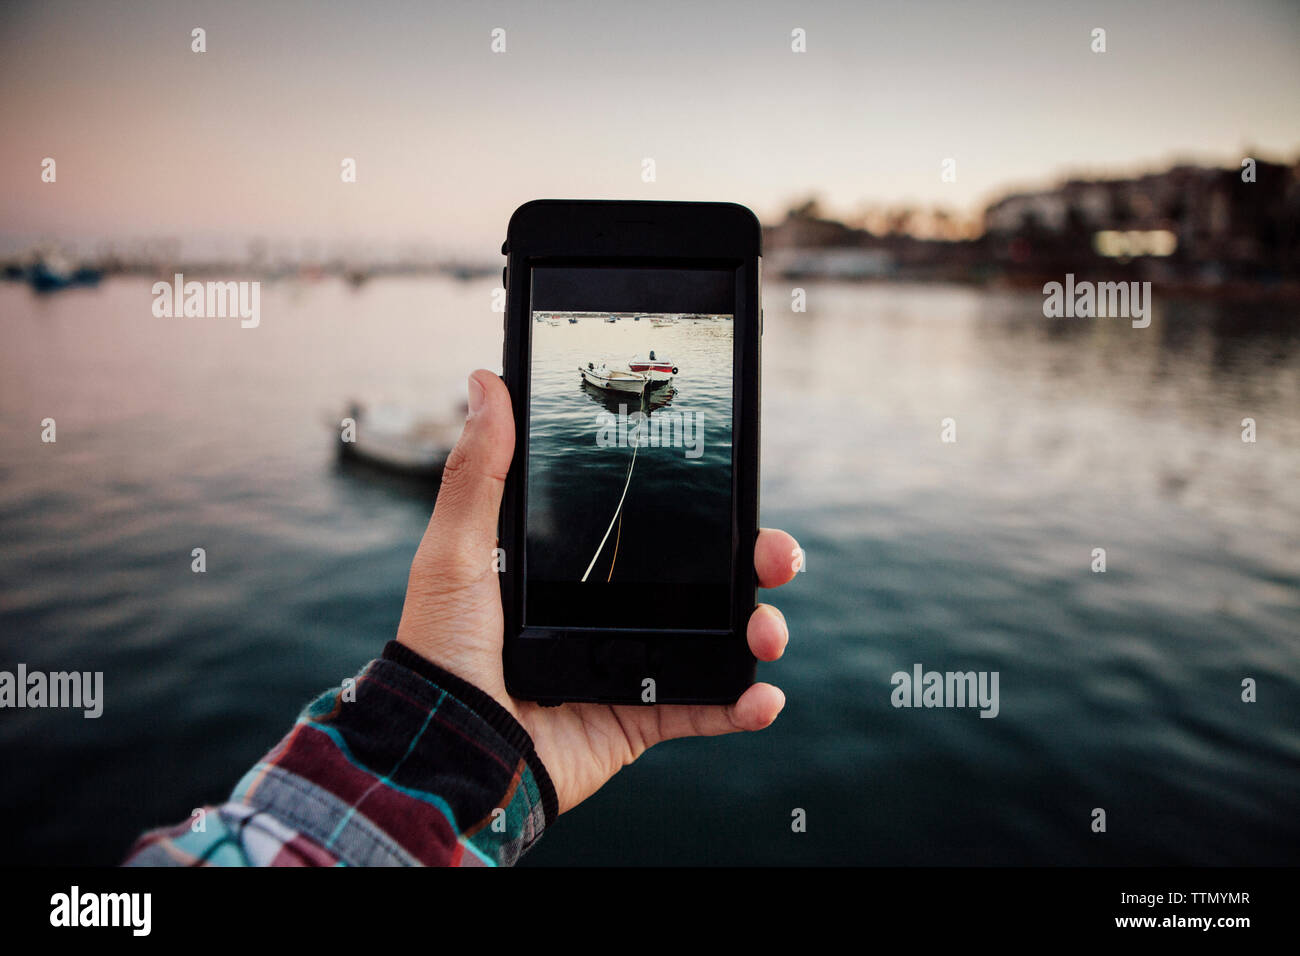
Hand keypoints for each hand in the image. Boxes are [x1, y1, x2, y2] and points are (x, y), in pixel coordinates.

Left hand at [396, 370, 798, 813]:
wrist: (448, 748)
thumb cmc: (442, 646)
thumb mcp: (457, 549)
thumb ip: (480, 470)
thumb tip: (486, 382)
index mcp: (577, 565)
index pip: (658, 523)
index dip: (708, 505)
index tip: (738, 481)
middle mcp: (611, 610)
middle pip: (706, 575)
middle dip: (757, 562)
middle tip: (775, 556)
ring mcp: (631, 664)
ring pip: (720, 638)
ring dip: (761, 630)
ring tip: (767, 632)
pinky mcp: (639, 718)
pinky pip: (706, 710)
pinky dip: (744, 705)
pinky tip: (765, 697)